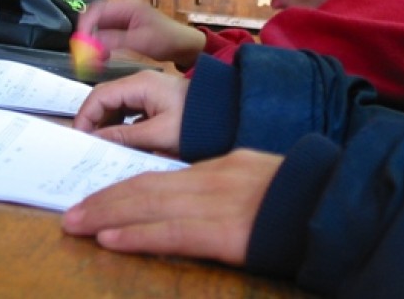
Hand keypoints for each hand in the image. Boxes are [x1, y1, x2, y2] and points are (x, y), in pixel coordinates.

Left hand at [62, 149, 282, 264]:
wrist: (333, 202)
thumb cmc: (303, 195)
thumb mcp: (260, 178)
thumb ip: (229, 187)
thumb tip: (203, 201)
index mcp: (220, 166)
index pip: (161, 177)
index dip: (126, 189)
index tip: (99, 199)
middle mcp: (210, 179)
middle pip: (145, 186)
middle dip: (105, 200)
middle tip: (70, 213)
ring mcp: (214, 203)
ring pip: (148, 205)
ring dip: (107, 215)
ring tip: (75, 223)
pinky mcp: (221, 232)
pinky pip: (168, 233)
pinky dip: (135, 234)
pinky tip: (110, 238)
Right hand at [73, 69, 189, 154]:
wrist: (227, 115)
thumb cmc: (197, 122)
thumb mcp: (159, 134)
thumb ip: (124, 136)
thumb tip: (94, 140)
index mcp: (140, 84)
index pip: (99, 95)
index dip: (85, 117)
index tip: (78, 139)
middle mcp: (141, 83)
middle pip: (105, 99)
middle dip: (93, 121)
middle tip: (86, 146)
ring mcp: (148, 91)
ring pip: (116, 106)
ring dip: (106, 125)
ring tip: (100, 147)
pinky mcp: (155, 101)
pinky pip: (129, 111)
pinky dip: (120, 126)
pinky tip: (120, 143)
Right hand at [76, 0, 205, 67]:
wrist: (183, 45)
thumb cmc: (167, 39)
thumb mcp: (139, 41)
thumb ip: (114, 41)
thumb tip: (90, 44)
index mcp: (126, 3)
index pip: (95, 10)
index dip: (84, 27)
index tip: (80, 45)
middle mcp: (122, 6)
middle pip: (94, 18)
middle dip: (87, 36)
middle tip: (84, 54)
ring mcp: (122, 15)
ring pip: (98, 27)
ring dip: (93, 42)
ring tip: (94, 57)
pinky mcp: (123, 26)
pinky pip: (105, 33)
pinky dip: (101, 44)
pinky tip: (102, 56)